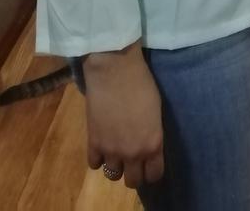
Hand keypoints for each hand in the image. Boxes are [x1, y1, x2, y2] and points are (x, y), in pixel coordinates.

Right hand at [83, 41, 163, 188]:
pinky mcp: (93, 142)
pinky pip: (94, 164)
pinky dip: (98, 157)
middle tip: (132, 159)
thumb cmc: (142, 82)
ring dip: (115, 165)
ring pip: (113, 175)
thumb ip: (152, 133)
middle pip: (133, 181)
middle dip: (134, 172)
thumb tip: (147, 143)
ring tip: (115, 151)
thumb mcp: (156, 111)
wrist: (115, 68)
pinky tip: (101, 145)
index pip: (154, 175)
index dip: (152, 171)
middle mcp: (133, 153)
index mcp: (153, 144)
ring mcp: (111, 150)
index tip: (149, 164)